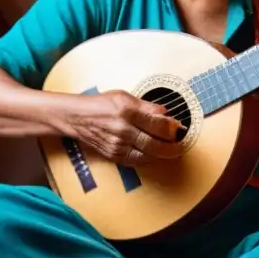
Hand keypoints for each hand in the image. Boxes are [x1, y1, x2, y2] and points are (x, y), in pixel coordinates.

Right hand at [62, 90, 183, 165]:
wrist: (77, 118)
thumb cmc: (101, 105)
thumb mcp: (124, 96)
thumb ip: (146, 106)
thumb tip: (165, 112)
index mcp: (127, 111)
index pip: (158, 124)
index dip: (172, 128)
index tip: (179, 127)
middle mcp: (123, 129)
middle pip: (155, 143)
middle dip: (173, 146)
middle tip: (181, 144)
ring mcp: (118, 145)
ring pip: (148, 155)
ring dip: (163, 154)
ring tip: (172, 149)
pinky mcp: (114, 155)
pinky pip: (137, 161)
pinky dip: (149, 158)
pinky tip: (155, 153)